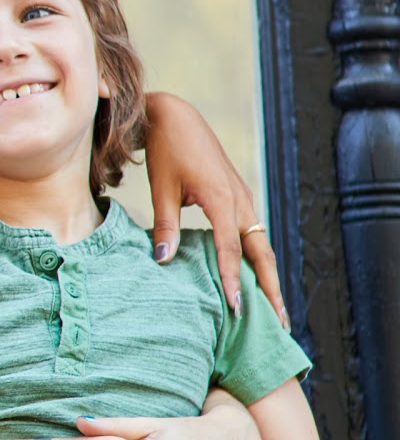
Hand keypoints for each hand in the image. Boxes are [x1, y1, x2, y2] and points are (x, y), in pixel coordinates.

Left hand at [143, 92, 287, 326]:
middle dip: (270, 288)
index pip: (231, 248)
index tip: (236, 308)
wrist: (175, 117)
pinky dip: (256, 258)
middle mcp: (240, 200)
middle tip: (278, 322)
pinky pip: (252, 233)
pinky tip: (254, 277)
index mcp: (222, 198)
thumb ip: (165, 226)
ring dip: (267, 275)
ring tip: (272, 309)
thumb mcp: (161, 189)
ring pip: (261, 244)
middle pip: (261, 252)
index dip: (233, 279)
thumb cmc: (166, 150)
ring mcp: (243, 198)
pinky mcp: (238, 197)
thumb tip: (163, 261)